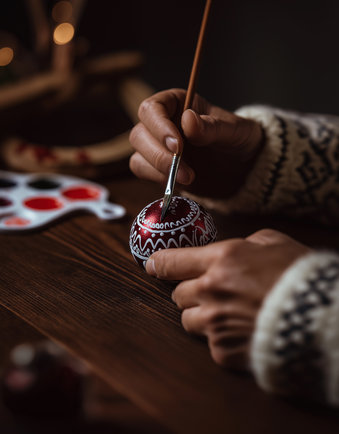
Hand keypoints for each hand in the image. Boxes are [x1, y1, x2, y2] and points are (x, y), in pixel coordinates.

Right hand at [129, 88, 263, 198]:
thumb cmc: (239, 140)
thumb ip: (212, 126)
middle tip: (185, 170)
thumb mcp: (234, 131)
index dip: (159, 127)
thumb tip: (188, 120)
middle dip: (159, 155)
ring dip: (159, 170)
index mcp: (177, 103)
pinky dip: (159, 179)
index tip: (178, 145)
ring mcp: (157, 147)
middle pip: (139, 135)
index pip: (152, 108)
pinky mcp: (158, 168)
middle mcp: (162, 123)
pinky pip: (143, 172)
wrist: (243, 168)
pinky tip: (181, 183)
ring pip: (138, 155)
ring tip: (189, 177)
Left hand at [146, 229, 311, 369]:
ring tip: (225, 314)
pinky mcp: (223, 350)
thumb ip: (246, 242)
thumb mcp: (274, 242)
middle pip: (177, 294)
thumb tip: (235, 247)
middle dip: (190, 292)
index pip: (170, 261)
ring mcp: (215, 323)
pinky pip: (209, 343)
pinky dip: (220, 338)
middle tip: (211, 291)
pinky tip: (241, 331)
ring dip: (200, 315)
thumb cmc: (300, 276)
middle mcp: (211, 291)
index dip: (158, 263)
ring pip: (187, 320)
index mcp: (221, 260)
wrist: (320, 317)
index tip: (153, 265)